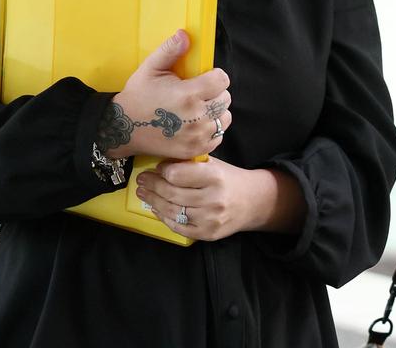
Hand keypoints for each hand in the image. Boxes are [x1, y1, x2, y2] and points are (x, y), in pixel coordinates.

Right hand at [98, 30, 231, 159]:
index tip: (204, 77)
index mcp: (189, 94)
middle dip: (216, 92)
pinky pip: (218, 137)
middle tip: (199, 92)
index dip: (214, 76)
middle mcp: (197, 117)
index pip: (222, 80)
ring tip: (198, 108)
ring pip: (225, 118)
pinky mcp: (196, 150)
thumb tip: (185, 34)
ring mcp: (198, 136)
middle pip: (226, 99)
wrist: (124, 129)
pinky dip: (211, 129)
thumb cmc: (138, 95)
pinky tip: (196, 123)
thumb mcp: (150, 68)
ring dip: (216, 112)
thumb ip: (170, 50)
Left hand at [135, 159, 305, 240]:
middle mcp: (213, 198)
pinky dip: (164, 217)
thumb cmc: (228, 178)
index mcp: (214, 176)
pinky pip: (178, 227)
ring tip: (143, 193)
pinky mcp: (207, 234)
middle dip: (152, 185)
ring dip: (153, 201)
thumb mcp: (213, 163)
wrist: (253, 202)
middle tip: (142, 180)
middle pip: (171, 193)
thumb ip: (190, 163)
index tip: (157, 167)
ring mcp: (210, 219)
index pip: (177, 174)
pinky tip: (157, 208)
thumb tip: (161, 162)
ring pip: (172, 211)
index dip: (162, 170)